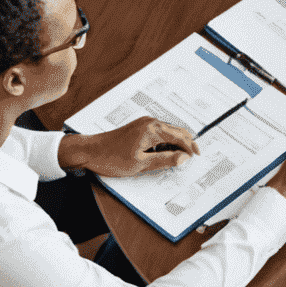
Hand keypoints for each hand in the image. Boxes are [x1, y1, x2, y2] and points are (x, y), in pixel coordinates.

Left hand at [61, 116, 197, 177]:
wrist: (89, 150)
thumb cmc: (112, 158)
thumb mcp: (140, 164)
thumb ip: (165, 160)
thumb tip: (183, 158)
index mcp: (153, 130)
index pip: (180, 137)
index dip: (190, 148)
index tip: (196, 158)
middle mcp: (151, 122)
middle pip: (177, 131)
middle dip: (187, 143)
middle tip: (194, 156)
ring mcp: (144, 123)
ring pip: (169, 131)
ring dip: (176, 142)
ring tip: (178, 158)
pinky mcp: (139, 126)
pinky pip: (159, 131)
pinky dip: (166, 141)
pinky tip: (163, 152)